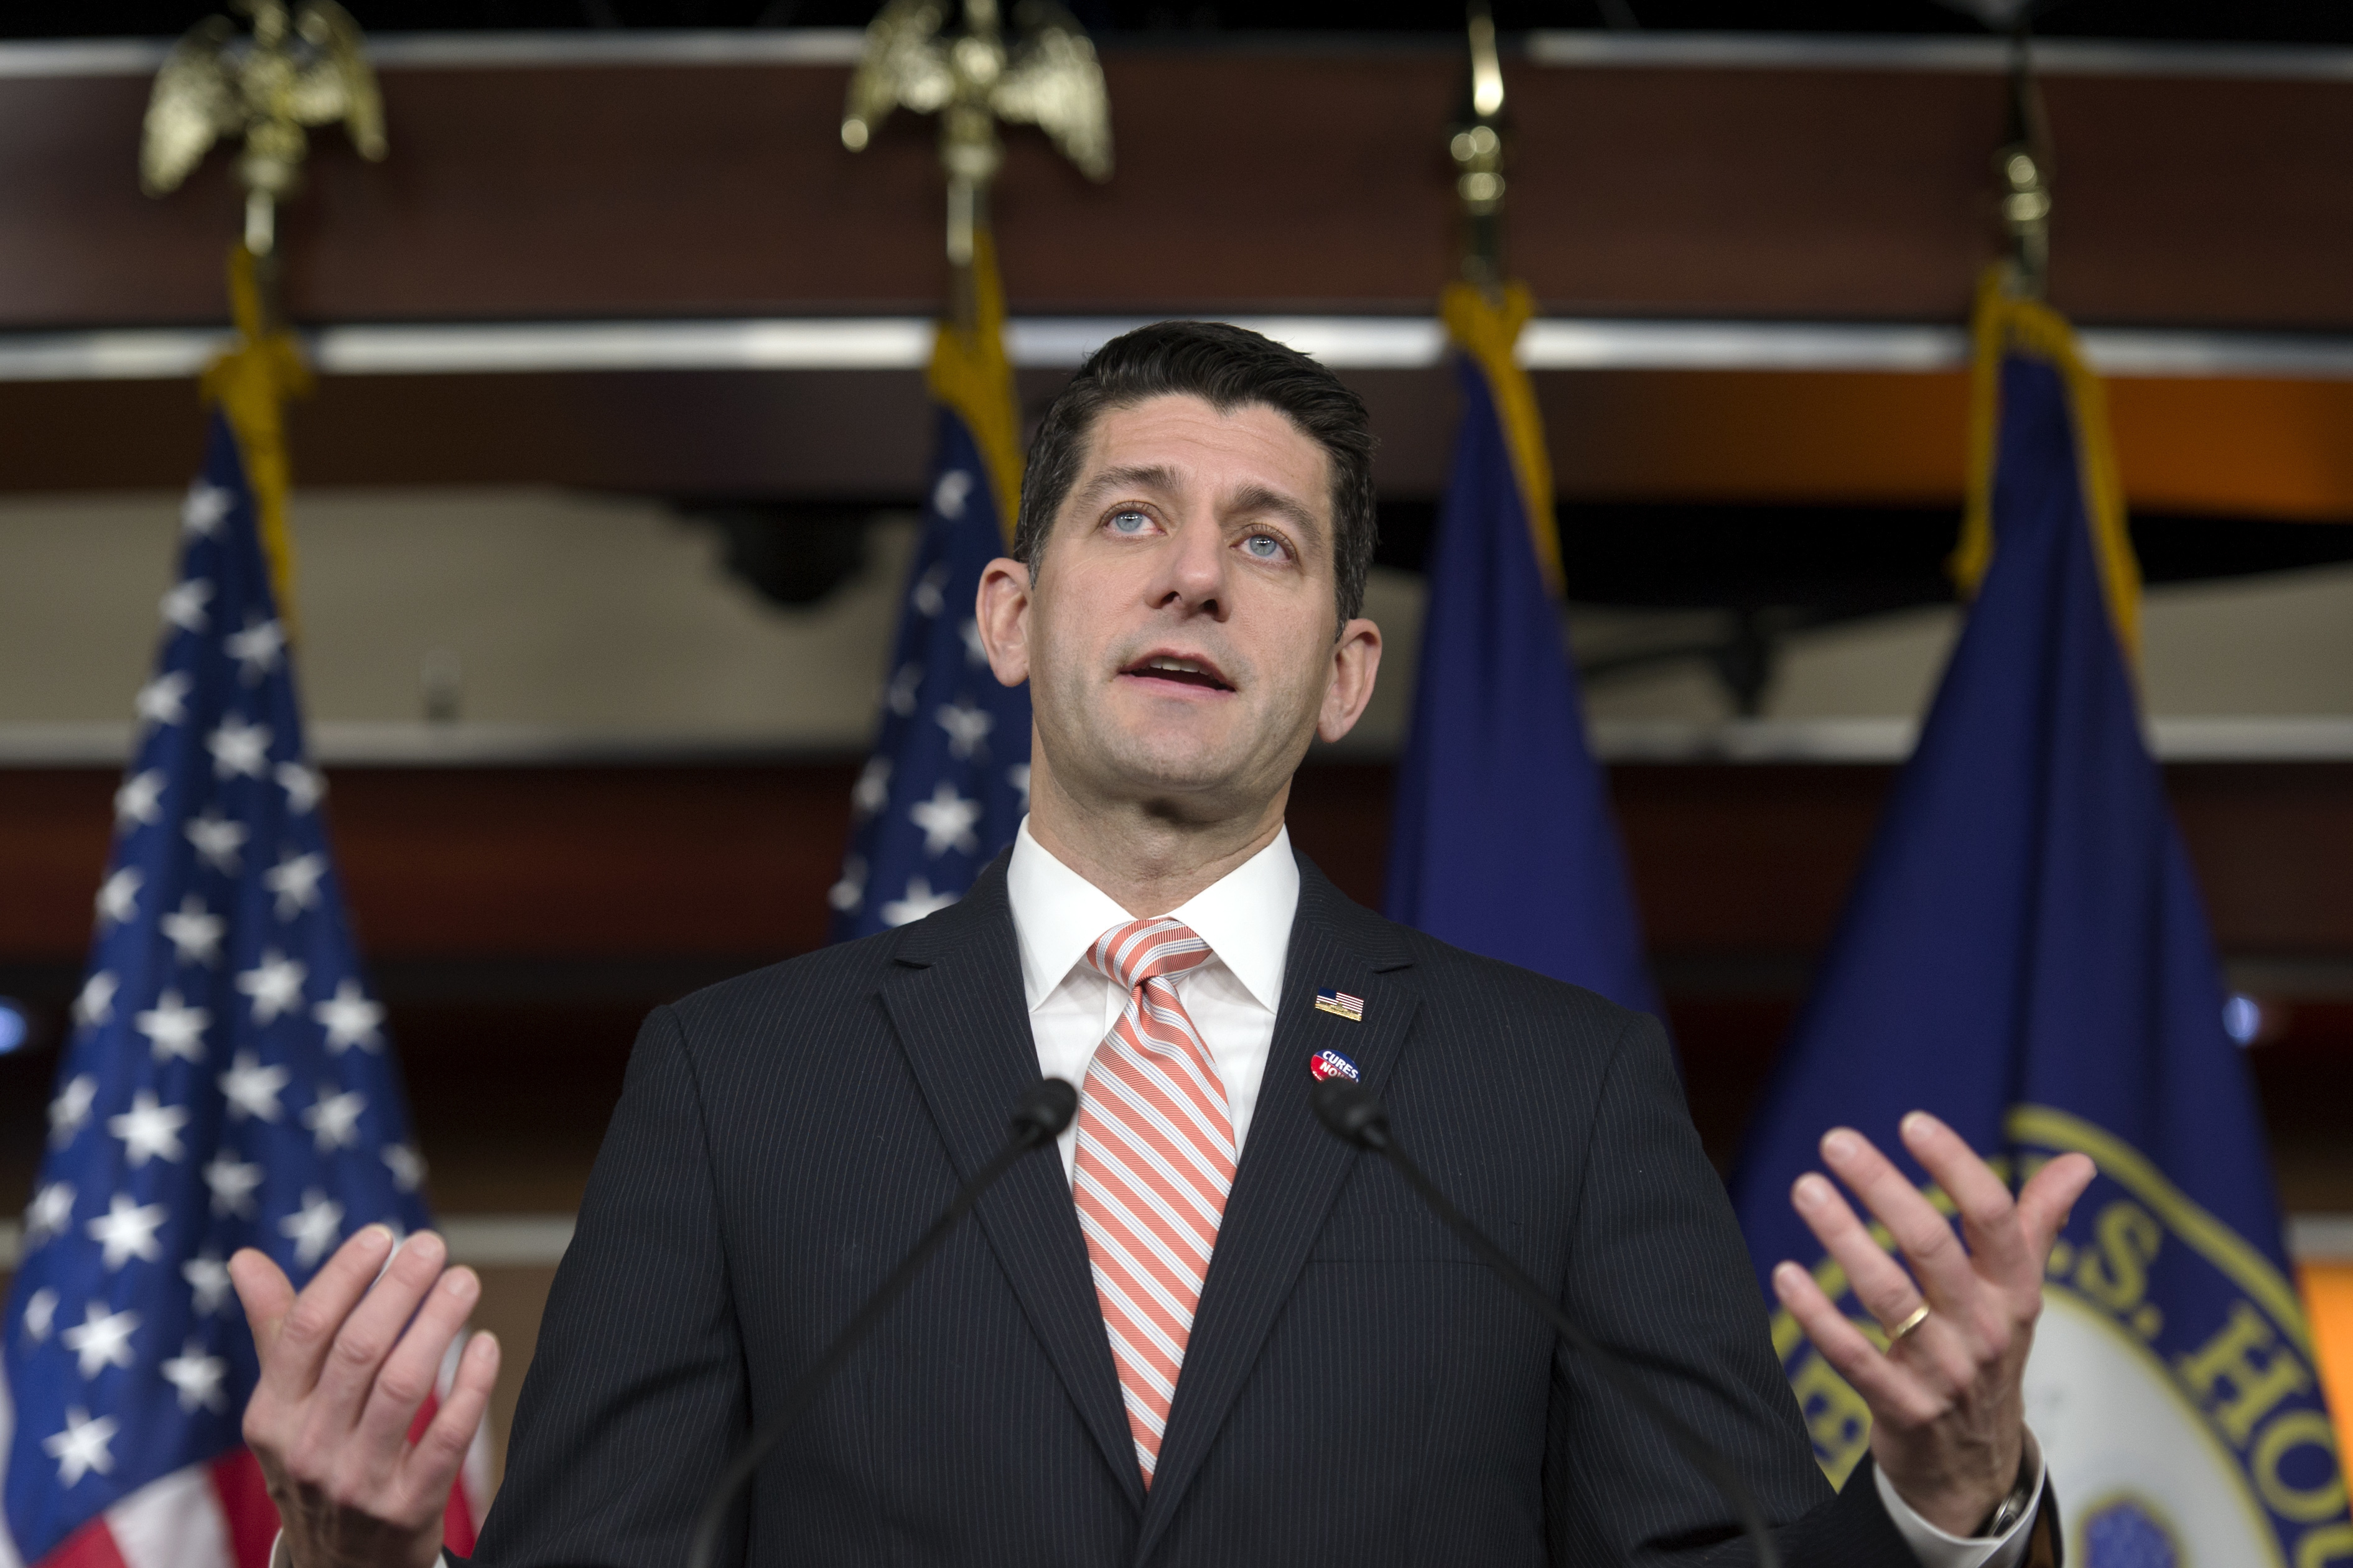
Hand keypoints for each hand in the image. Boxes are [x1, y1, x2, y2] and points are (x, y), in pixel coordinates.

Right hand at [231, 1226, 500, 1567]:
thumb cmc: (316, 1460)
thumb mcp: (284, 1409)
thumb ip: (276, 1331)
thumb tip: (246, 1258)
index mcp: (270, 1417)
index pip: (306, 1329)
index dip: (346, 1276)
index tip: (384, 1235)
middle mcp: (307, 1450)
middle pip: (359, 1350)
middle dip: (400, 1289)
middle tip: (434, 1245)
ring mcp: (357, 1482)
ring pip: (404, 1386)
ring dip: (438, 1325)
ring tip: (464, 1281)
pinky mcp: (408, 1508)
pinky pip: (447, 1437)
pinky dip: (471, 1386)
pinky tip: (486, 1345)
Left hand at [1770, 1112, 2094, 1536]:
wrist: (1975, 1467)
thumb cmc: (1988, 1354)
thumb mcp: (2019, 1296)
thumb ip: (2038, 1224)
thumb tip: (2079, 1162)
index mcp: (2015, 1293)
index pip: (1993, 1218)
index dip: (1956, 1165)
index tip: (1912, 1121)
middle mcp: (1984, 1329)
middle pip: (1933, 1247)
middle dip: (1884, 1188)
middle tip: (1836, 1141)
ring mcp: (1944, 1371)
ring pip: (1890, 1296)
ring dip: (1843, 1238)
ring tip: (1806, 1188)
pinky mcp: (1902, 1407)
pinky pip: (1854, 1357)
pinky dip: (1817, 1316)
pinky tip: (1785, 1273)